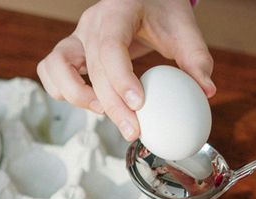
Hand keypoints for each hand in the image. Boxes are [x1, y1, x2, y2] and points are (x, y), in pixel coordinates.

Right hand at [36, 0, 215, 140]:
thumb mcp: (183, 27)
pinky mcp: (70, 50)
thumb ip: (196, 58)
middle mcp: (90, 24)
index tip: (139, 105)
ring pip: (56, 68)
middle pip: (91, 68)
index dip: (121, 79)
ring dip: (76, 95)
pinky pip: (50, 70)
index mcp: (117, 12)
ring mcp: (76, 36)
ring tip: (104, 112)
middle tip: (133, 130)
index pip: (110, 47)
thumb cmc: (162, 9)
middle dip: (110, 105)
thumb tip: (206, 91)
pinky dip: (61, 90)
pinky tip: (91, 103)